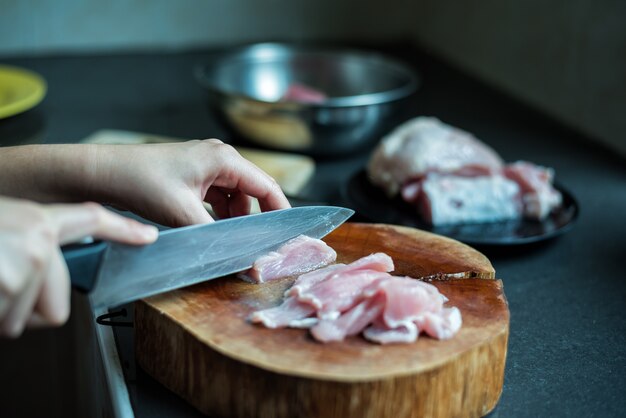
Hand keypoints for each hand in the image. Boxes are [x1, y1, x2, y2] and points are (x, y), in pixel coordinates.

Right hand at [0, 197, 157, 336]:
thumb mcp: (0, 228)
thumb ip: (29, 243)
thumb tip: (42, 266)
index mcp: (34, 221)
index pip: (90, 222)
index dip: (123, 231)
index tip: (148, 236)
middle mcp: (40, 240)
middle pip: (58, 299)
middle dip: (27, 304)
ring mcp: (30, 263)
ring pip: (25, 317)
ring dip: (2, 310)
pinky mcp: (13, 286)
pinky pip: (9, 324)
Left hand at [94, 139, 290, 226]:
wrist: (103, 173)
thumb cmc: (140, 182)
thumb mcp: (182, 215)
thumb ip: (215, 236)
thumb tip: (239, 258)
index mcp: (224, 159)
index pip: (267, 186)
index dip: (281, 212)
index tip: (287, 236)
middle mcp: (219, 158)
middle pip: (253, 191)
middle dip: (257, 218)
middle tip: (258, 244)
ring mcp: (205, 165)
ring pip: (235, 196)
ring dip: (235, 218)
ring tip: (229, 240)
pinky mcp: (192, 175)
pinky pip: (218, 196)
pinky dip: (219, 213)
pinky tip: (211, 229)